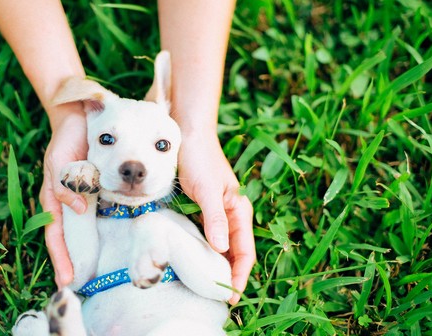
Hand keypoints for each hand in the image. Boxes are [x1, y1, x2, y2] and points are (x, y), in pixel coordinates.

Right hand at [39, 106, 87, 286]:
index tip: (67, 281)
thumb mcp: (58, 161)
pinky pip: (101, 213)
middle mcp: (68, 203)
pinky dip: (104, 228)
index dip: (60, 258)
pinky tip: (115, 240)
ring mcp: (82, 198)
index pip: (55, 235)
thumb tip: (78, 209)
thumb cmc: (66, 141)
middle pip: (68, 239)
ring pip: (84, 230)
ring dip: (87, 251)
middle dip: (72, 262)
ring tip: (96, 273)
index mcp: (54, 198)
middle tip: (81, 287)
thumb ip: (63, 184)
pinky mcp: (97, 191)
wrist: (81, 119)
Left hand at [177, 130, 255, 304]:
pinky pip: (204, 236)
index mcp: (239, 211)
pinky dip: (201, 251)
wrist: (186, 133)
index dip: (240, 276)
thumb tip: (221, 249)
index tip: (231, 298)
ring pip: (219, 247)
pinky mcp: (200, 209)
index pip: (245, 252)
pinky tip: (190, 260)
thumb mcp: (207, 189)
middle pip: (234, 253)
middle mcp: (230, 215)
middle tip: (216, 298)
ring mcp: (215, 213)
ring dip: (215, 266)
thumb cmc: (199, 158)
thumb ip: (215, 218)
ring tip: (204, 287)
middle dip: (229, 276)